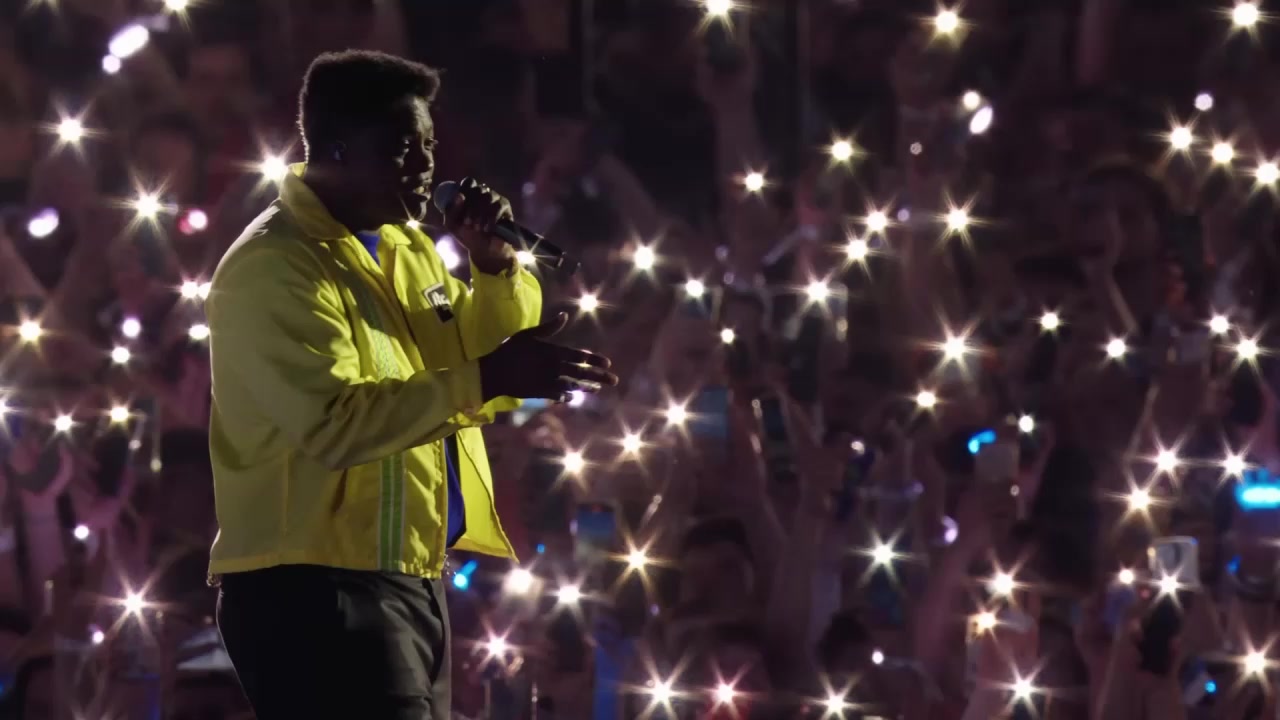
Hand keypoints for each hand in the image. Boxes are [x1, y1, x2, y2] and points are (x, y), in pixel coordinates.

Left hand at [440, 177, 517, 274]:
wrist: (483, 250)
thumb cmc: (466, 235)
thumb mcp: (452, 225)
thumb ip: (450, 210)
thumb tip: (459, 195)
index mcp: (469, 195)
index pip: (469, 182)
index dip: (465, 189)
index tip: (460, 203)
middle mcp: (483, 193)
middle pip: (478, 189)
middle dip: (470, 207)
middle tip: (467, 223)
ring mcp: (495, 198)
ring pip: (488, 196)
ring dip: (480, 213)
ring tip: (477, 228)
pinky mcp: (505, 206)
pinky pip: (498, 206)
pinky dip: (491, 218)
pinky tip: (487, 229)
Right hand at [478, 313, 617, 401]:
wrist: (494, 373)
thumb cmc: (509, 350)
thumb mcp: (528, 334)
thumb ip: (548, 327)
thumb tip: (564, 315)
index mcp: (553, 352)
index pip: (579, 356)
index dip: (594, 360)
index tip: (608, 363)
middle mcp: (554, 368)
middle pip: (581, 373)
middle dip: (599, 376)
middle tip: (614, 380)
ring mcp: (548, 382)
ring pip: (573, 385)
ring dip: (586, 387)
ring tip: (596, 389)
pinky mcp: (540, 393)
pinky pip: (558, 395)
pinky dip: (566, 396)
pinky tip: (572, 397)